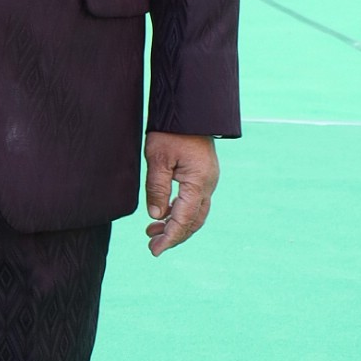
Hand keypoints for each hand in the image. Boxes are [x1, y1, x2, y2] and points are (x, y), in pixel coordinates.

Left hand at [144, 131, 218, 254]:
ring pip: (195, 213)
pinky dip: (180, 212)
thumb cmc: (171, 131)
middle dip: (174, 236)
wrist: (189, 109)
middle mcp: (208, 184)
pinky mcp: (204, 175)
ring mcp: (208, 180)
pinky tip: (164, 214)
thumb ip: (157, 189)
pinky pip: (195, 201)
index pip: (184, 219)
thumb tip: (156, 216)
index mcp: (199, 182)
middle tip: (152, 246)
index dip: (170, 238)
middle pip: (194, 221)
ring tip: (152, 232)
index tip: (155, 251)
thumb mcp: (157, 159)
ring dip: (176, 225)